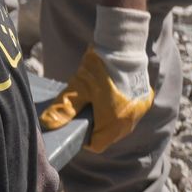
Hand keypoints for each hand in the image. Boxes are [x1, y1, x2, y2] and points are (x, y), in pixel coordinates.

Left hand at [37, 7, 156, 154]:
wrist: (123, 46)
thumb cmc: (99, 68)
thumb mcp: (77, 88)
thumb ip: (63, 109)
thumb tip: (46, 124)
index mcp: (114, 124)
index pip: (97, 145)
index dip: (84, 140)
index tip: (78, 125)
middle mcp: (129, 122)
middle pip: (108, 136)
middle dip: (96, 129)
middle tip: (85, 112)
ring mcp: (139, 112)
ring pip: (120, 126)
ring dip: (109, 120)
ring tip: (98, 105)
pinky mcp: (145, 100)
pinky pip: (130, 114)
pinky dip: (120, 110)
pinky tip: (111, 98)